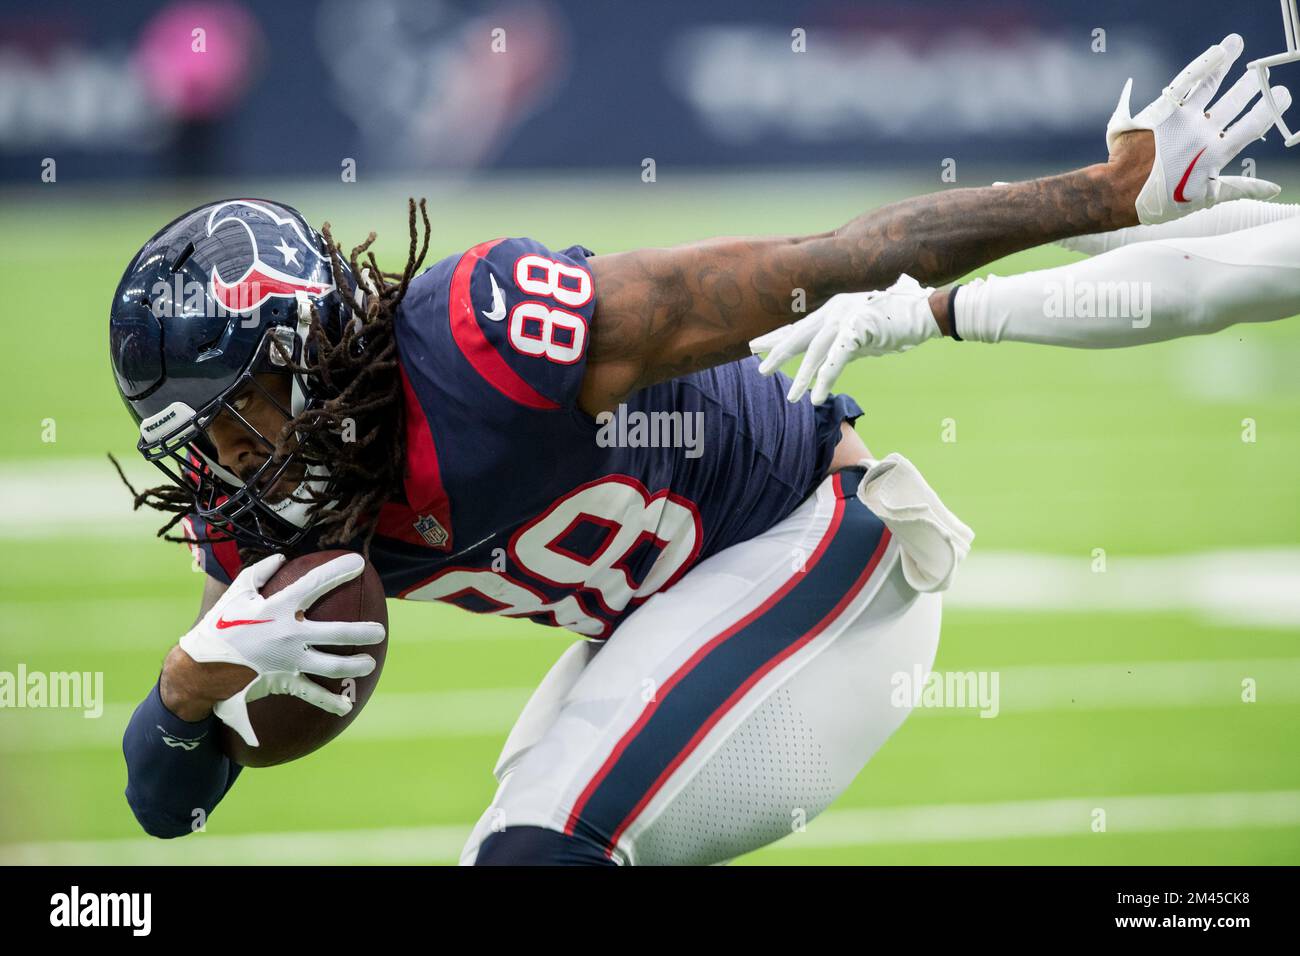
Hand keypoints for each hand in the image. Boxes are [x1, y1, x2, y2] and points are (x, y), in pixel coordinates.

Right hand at [176, 552, 385, 746]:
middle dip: (361, 632)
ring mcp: (289, 661)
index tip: (360, 564)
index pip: (315, 584)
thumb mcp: (236, 592)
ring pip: (330, 665)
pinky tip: (346, 706)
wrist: (200, 667)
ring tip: (370, 664)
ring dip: (354, 666)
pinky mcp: (284, 682)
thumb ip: (260, 572)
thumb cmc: (220, 625)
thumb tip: (281, 558)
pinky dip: (330, 701)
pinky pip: (311, 694)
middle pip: (334, 632)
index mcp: (278, 608)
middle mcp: (289, 634)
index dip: (338, 572)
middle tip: (380, 632)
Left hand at [749, 274, 937, 404]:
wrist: (924, 310)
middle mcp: (834, 311)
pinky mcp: (858, 330)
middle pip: (799, 336)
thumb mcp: (863, 329)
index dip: (778, 338)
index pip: (800, 326)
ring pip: (814, 352)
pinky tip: (815, 398)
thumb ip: (845, 341)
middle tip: (759, 368)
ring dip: (801, 377)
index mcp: (833, 308)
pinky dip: (824, 380)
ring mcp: (845, 318)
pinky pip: (835, 361)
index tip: (757, 346)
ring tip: (790, 397)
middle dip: (777, 352)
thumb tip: (831, 359)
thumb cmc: (898, 318)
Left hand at [1107, 33, 1290, 224]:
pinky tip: (1214, 51)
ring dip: (1224, 63)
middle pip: (1232, 102)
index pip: (1251, 127)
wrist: (1118, 192)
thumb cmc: (1159, 200)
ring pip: (1209, 84)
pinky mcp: (1160, 111)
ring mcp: (1181, 120)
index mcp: (1215, 155)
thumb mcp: (1203, 199)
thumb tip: (1274, 189)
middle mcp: (1201, 134)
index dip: (1268, 109)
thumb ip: (1239, 188)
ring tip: (1235, 45)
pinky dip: (1202, 64)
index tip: (1282, 94)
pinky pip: (1184, 82)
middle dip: (1249, 86)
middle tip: (1260, 74)